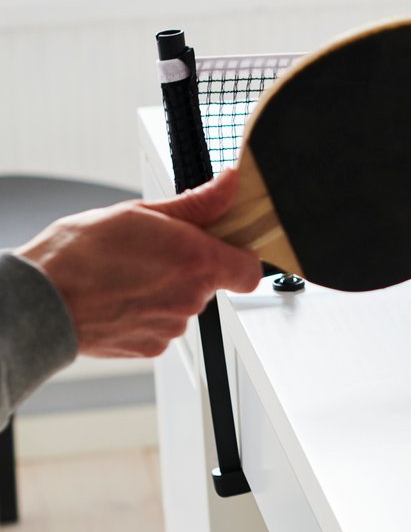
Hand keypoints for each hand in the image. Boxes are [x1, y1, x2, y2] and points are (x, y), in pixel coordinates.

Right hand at [16, 169, 264, 358]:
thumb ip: (196, 204)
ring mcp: (171, 327)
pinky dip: (147, 312)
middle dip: (190, 267)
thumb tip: (228, 184)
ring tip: (128, 274)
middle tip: (154, 252)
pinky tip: (120, 296)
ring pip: (183, 303)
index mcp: (198, 262)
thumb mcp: (140, 212)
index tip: (221, 246)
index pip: (250, 270)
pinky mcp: (150, 347)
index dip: (239, 257)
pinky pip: (162, 325)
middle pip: (210, 283)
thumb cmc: (80, 254)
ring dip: (165, 289)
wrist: (40, 301)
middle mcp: (191, 299)